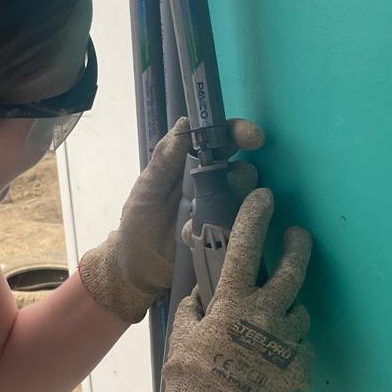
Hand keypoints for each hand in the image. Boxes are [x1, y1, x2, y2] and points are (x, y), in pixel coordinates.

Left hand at [77, 117, 263, 323]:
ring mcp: (221, 210)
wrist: (138, 267)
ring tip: (201, 220)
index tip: (253, 138)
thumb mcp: (146, 189)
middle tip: (231, 185)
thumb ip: (165, 159)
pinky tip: (197, 238)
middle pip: (242, 169)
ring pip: (246, 198)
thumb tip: (185, 123)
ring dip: (230, 206)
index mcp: (191, 164)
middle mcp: (212, 184)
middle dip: (242, 174)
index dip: (238, 133)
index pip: (220, 139)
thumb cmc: (138, 222)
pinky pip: (240, 228)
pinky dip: (225, 232)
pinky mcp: (225, 235)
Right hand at [126, 189, 313, 391]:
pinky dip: (291, 352)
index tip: (265, 197)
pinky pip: (302, 352)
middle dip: (298, 245)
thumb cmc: (187, 381)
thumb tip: (204, 296)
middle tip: (298, 235)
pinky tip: (274, 364)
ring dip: (289, 313)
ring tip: (273, 325)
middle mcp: (266, 316)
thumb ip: (196, 310)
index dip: (255, 217)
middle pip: (293, 270)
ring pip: (300, 314)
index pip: (245, 246)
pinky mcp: (300, 371)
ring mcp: (288, 344)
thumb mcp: (182, 336)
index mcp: (232, 303)